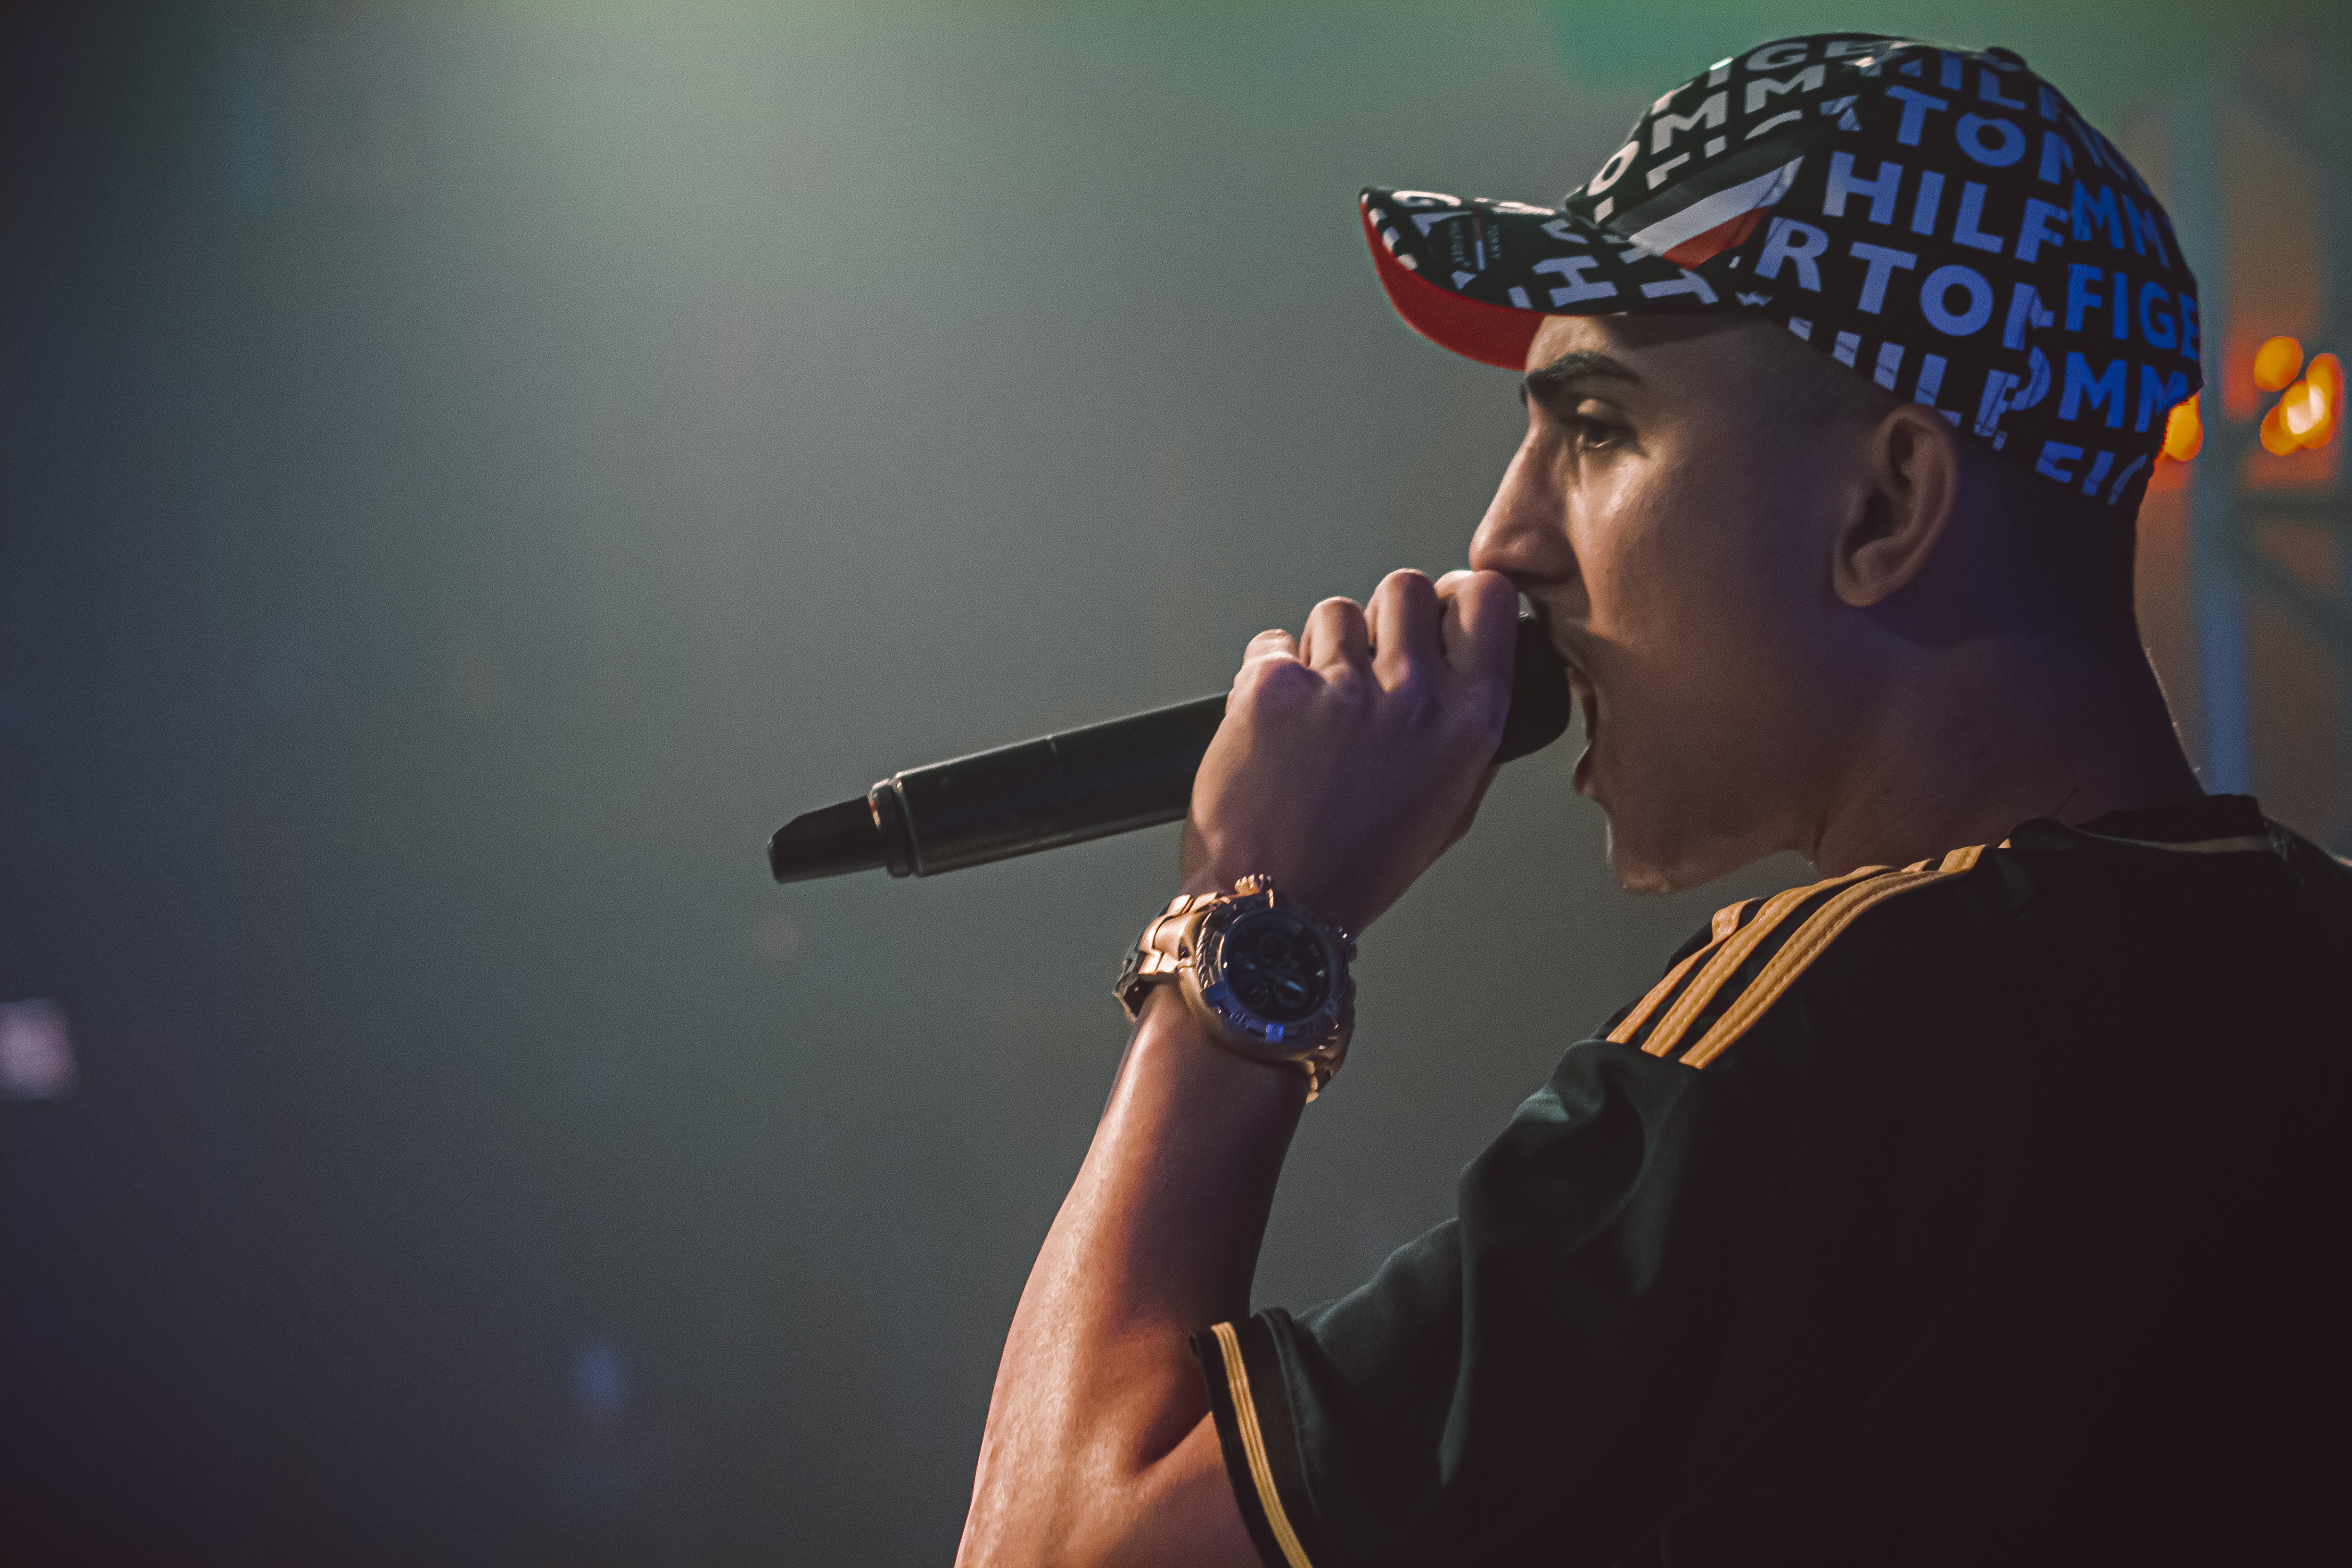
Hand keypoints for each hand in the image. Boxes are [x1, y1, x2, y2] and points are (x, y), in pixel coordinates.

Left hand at [1180, 569, 1517, 932]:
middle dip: (1384, 618)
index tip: (1438, 612)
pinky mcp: (1273, 688)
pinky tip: (1273, 723)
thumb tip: (1474, 669)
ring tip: (1315, 712)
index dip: (1455, 596)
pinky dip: (1267, 673)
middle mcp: (1413, 697)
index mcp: (1468, 723)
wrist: (1274, 906)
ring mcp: (1341, 689)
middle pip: (1406, 587)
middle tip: (1366, 665)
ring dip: (1323, 649)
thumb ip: (1469, 737)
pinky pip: (1271, 643)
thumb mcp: (1449, 811)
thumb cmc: (1356, 868)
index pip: (1484, 597)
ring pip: (1335, 612)